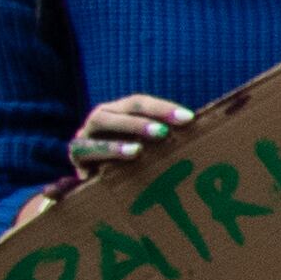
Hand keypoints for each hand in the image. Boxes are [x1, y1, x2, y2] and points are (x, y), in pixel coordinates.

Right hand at [67, 93, 194, 175]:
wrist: (91, 177)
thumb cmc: (128, 158)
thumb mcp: (145, 144)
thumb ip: (164, 136)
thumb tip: (204, 132)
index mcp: (120, 109)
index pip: (141, 102)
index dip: (163, 108)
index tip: (188, 118)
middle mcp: (102, 115)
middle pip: (123, 109)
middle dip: (144, 119)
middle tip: (164, 133)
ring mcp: (86, 132)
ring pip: (102, 124)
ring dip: (121, 135)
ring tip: (138, 150)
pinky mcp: (76, 154)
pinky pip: (87, 150)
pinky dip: (105, 154)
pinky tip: (120, 161)